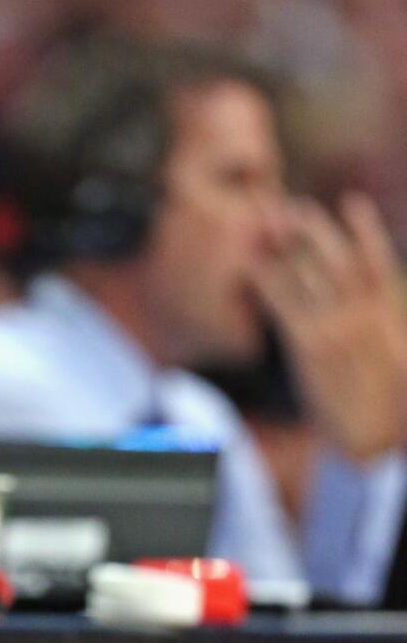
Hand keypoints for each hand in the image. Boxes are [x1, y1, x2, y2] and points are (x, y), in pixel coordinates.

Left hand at [250, 194, 406, 460]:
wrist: (372, 439)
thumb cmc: (387, 404)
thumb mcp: (397, 356)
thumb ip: (383, 322)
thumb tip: (371, 297)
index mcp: (386, 314)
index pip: (377, 262)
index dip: (365, 230)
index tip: (351, 203)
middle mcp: (361, 315)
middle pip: (334, 257)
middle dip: (312, 228)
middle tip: (289, 206)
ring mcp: (334, 328)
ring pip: (306, 273)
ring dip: (283, 244)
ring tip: (264, 222)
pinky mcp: (308, 346)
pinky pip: (282, 302)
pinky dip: (266, 279)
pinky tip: (250, 265)